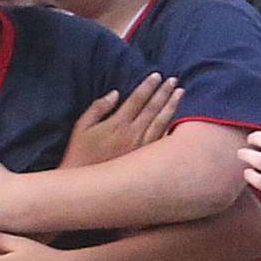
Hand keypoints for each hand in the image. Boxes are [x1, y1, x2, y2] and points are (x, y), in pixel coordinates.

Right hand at [61, 73, 182, 167]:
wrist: (86, 185)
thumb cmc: (80, 155)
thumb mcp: (81, 127)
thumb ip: (98, 108)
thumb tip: (115, 93)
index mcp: (118, 123)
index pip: (137, 99)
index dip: (148, 86)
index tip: (157, 75)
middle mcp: (133, 133)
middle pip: (153, 108)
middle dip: (164, 92)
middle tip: (173, 80)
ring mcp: (142, 147)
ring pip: (162, 122)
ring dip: (172, 106)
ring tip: (180, 93)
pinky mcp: (146, 160)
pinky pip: (163, 140)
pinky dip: (172, 127)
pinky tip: (179, 119)